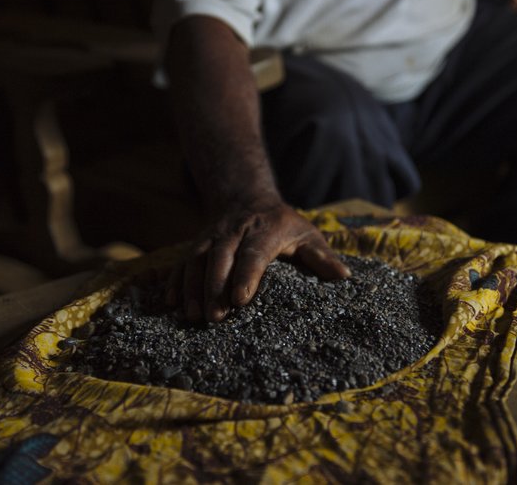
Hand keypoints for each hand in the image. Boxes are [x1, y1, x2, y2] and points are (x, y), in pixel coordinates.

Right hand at [165, 202, 350, 322]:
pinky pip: (182, 261)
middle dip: (215, 287)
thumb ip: (322, 257)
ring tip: (193, 316)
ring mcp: (211, 236)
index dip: (246, 275)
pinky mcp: (196, 244)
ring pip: (196, 259)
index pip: (254, 253)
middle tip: (215, 318)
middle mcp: (234, 230)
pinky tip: (171, 304)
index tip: (241, 300)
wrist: (246, 198)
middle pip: (220, 257)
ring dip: (192, 288)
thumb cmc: (283, 226)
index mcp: (266, 228)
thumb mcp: (307, 235)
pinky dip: (175, 281)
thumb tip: (344, 277)